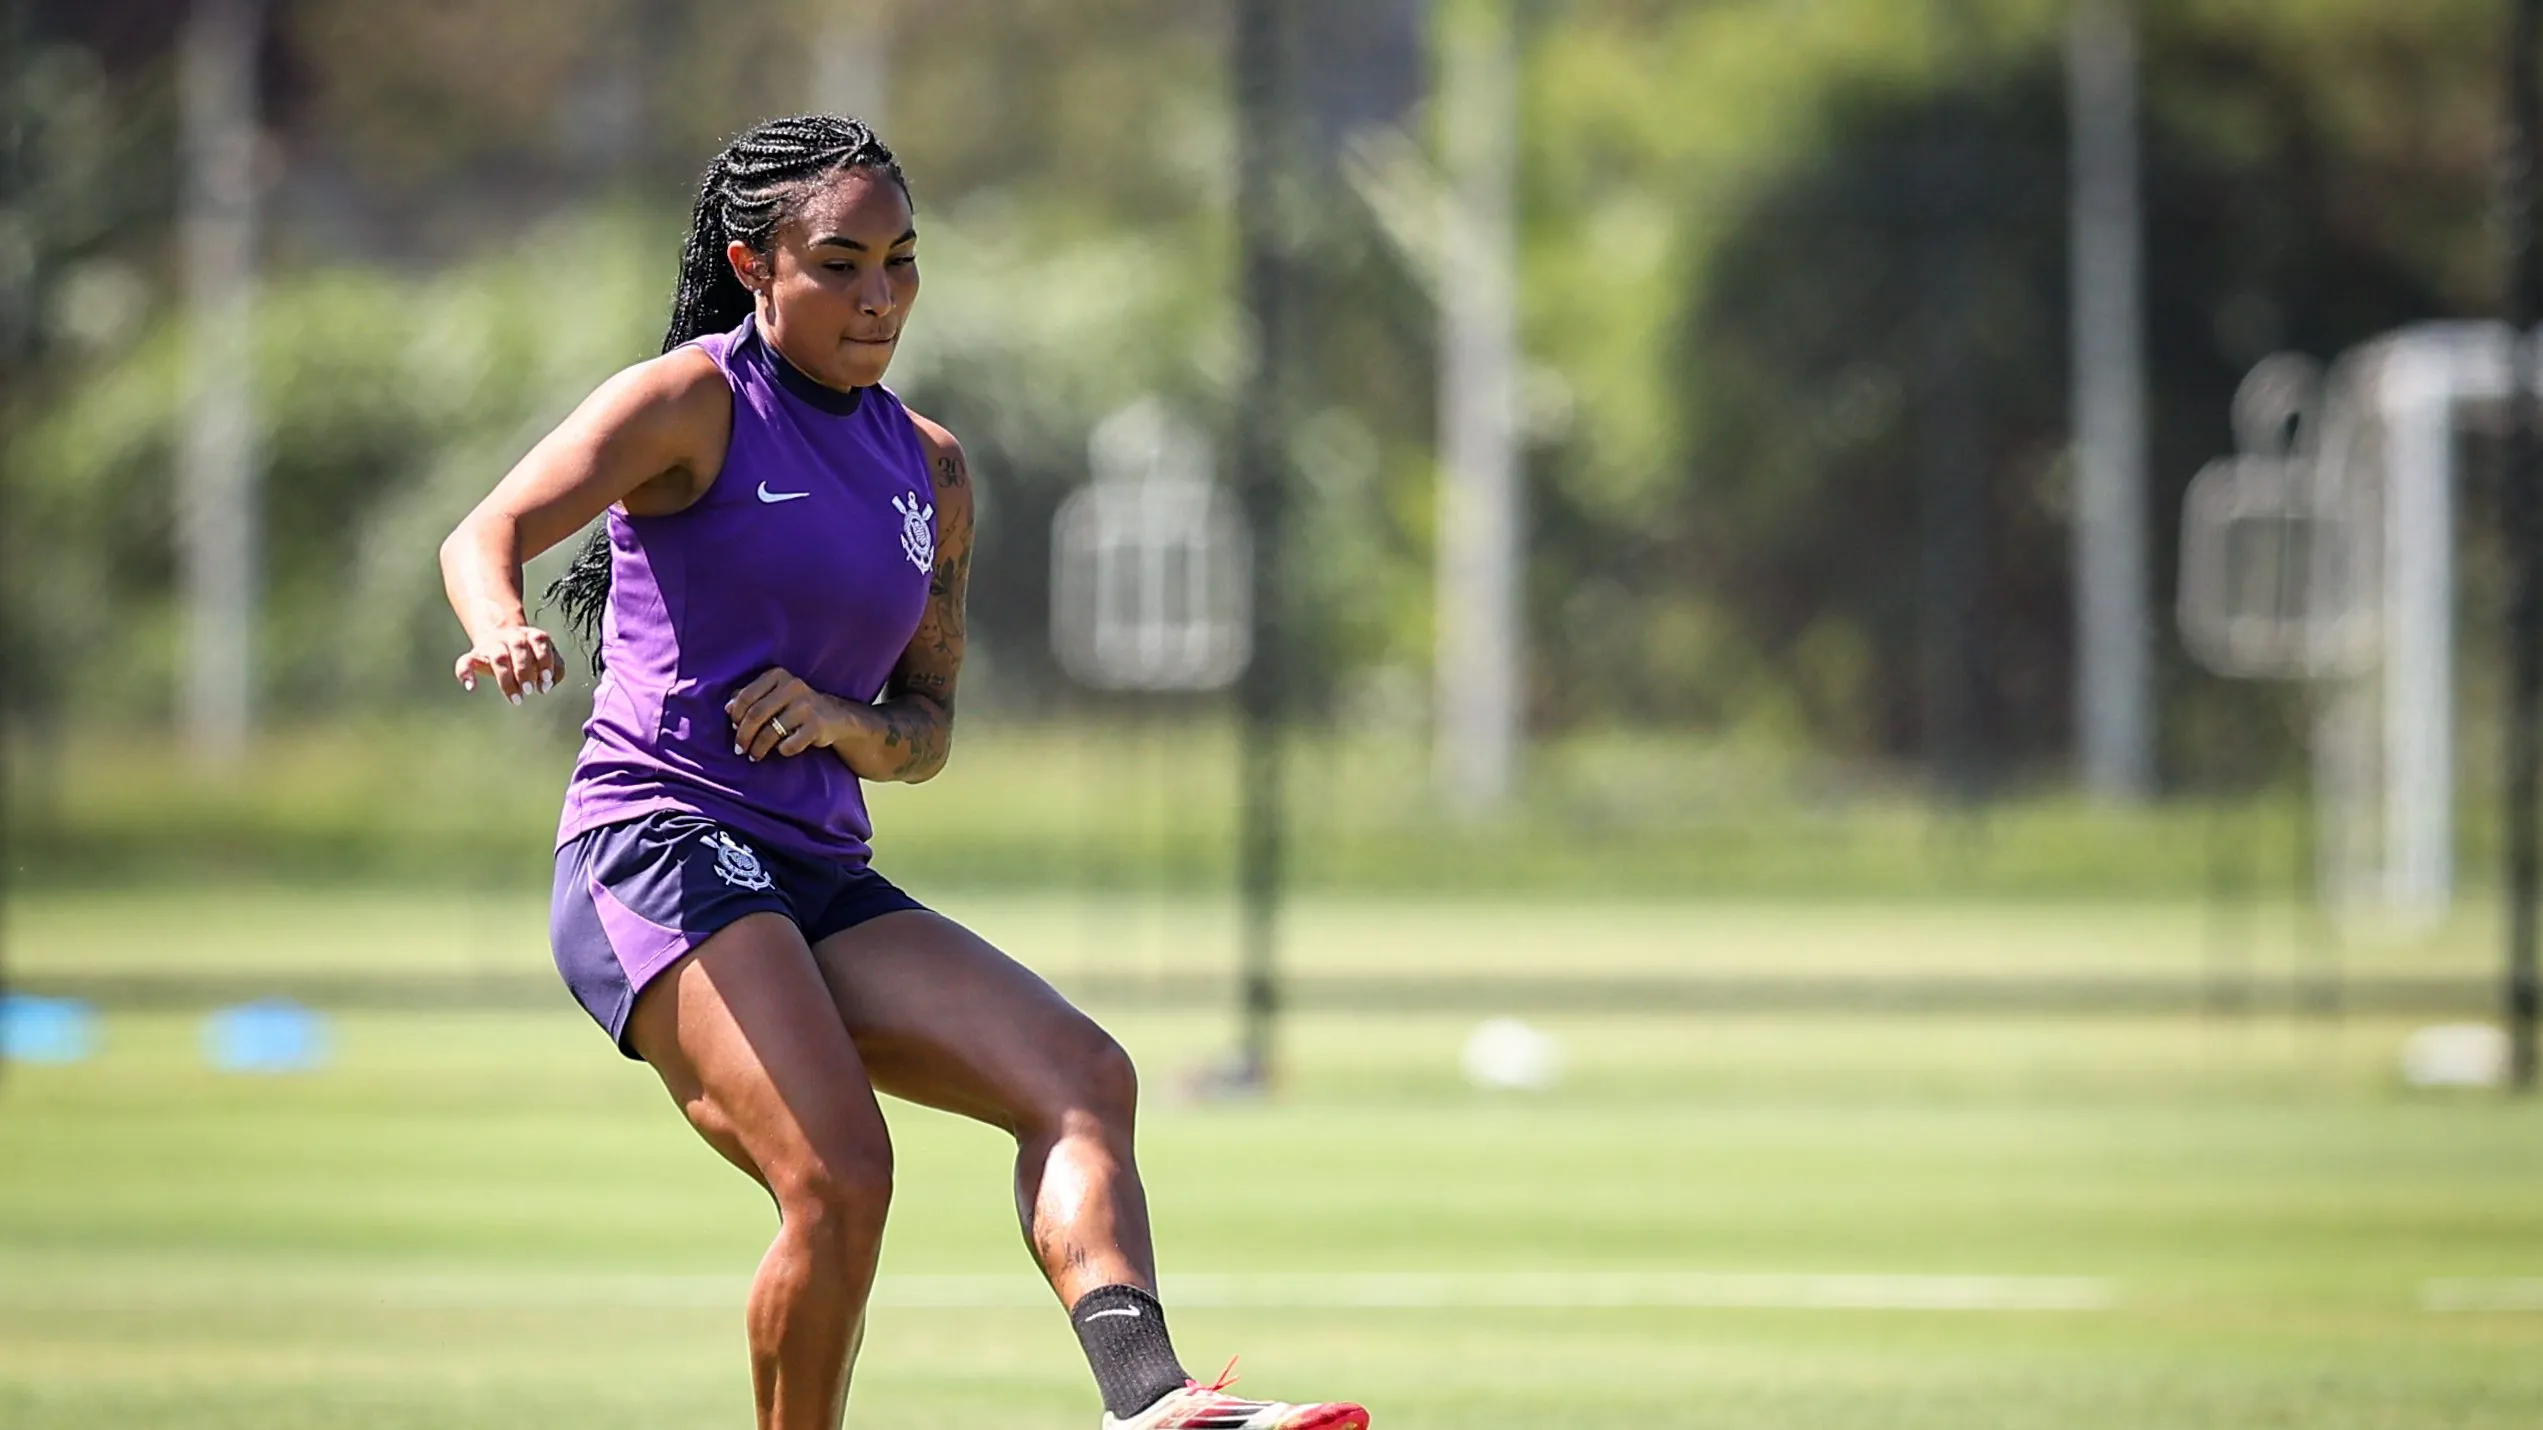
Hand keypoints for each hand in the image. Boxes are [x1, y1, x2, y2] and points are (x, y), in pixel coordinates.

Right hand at [454, 623, 562, 703]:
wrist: (498, 634)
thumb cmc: (528, 653)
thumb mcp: (544, 655)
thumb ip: (554, 669)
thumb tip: (548, 685)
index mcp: (531, 635)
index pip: (540, 642)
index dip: (544, 662)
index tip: (546, 682)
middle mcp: (511, 637)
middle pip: (518, 648)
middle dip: (525, 670)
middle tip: (529, 690)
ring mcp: (492, 645)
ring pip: (498, 657)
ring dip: (507, 678)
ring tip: (517, 698)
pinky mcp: (474, 655)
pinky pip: (465, 662)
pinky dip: (465, 673)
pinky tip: (471, 687)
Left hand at [727, 667, 852, 761]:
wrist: (835, 716)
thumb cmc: (795, 705)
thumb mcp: (774, 694)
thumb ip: (750, 697)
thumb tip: (728, 708)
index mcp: (778, 675)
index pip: (746, 696)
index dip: (736, 715)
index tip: (734, 728)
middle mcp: (793, 686)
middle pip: (756, 714)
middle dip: (744, 735)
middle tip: (739, 749)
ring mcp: (807, 705)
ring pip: (771, 732)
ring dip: (758, 748)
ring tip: (754, 756)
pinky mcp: (817, 725)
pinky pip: (789, 744)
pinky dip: (782, 750)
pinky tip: (781, 750)